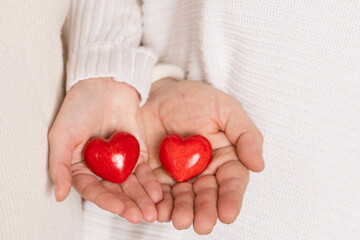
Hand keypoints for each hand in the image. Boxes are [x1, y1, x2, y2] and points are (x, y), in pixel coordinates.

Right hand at [48, 78, 161, 222]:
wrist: (106, 84)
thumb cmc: (79, 107)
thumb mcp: (62, 134)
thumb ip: (59, 165)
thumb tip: (58, 194)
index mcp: (79, 168)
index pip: (93, 190)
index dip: (105, 200)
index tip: (118, 208)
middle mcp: (100, 170)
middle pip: (115, 192)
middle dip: (127, 205)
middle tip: (140, 216)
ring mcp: (120, 163)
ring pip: (132, 186)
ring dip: (141, 199)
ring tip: (152, 212)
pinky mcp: (137, 154)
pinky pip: (145, 172)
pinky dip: (151, 183)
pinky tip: (157, 194)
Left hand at [141, 78, 263, 233]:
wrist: (159, 93)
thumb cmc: (195, 98)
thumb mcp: (226, 109)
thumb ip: (245, 135)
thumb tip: (258, 165)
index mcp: (225, 159)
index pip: (231, 182)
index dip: (230, 199)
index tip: (228, 214)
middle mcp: (204, 172)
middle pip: (206, 196)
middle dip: (205, 211)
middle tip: (203, 224)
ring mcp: (179, 175)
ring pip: (182, 199)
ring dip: (181, 212)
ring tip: (179, 220)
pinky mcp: (156, 175)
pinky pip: (157, 192)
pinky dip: (157, 204)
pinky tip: (157, 211)